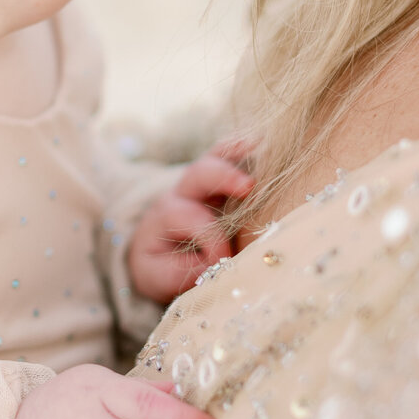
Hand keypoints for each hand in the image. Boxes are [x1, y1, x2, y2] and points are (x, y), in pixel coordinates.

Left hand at [127, 142, 254, 305]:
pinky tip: (265, 142)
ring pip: (216, 158)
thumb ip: (185, 272)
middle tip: (248, 187)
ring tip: (266, 150)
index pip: (192, 218)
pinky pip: (229, 154)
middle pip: (199, 174)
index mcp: (166, 216)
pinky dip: (245, 147)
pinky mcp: (219, 177)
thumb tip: (219, 265)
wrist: (153, 251)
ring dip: (240, 155)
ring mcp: (202, 181)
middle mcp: (183, 191)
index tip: (225, 261)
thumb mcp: (160, 277)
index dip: (213, 239)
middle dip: (223, 177)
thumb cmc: (160, 265)